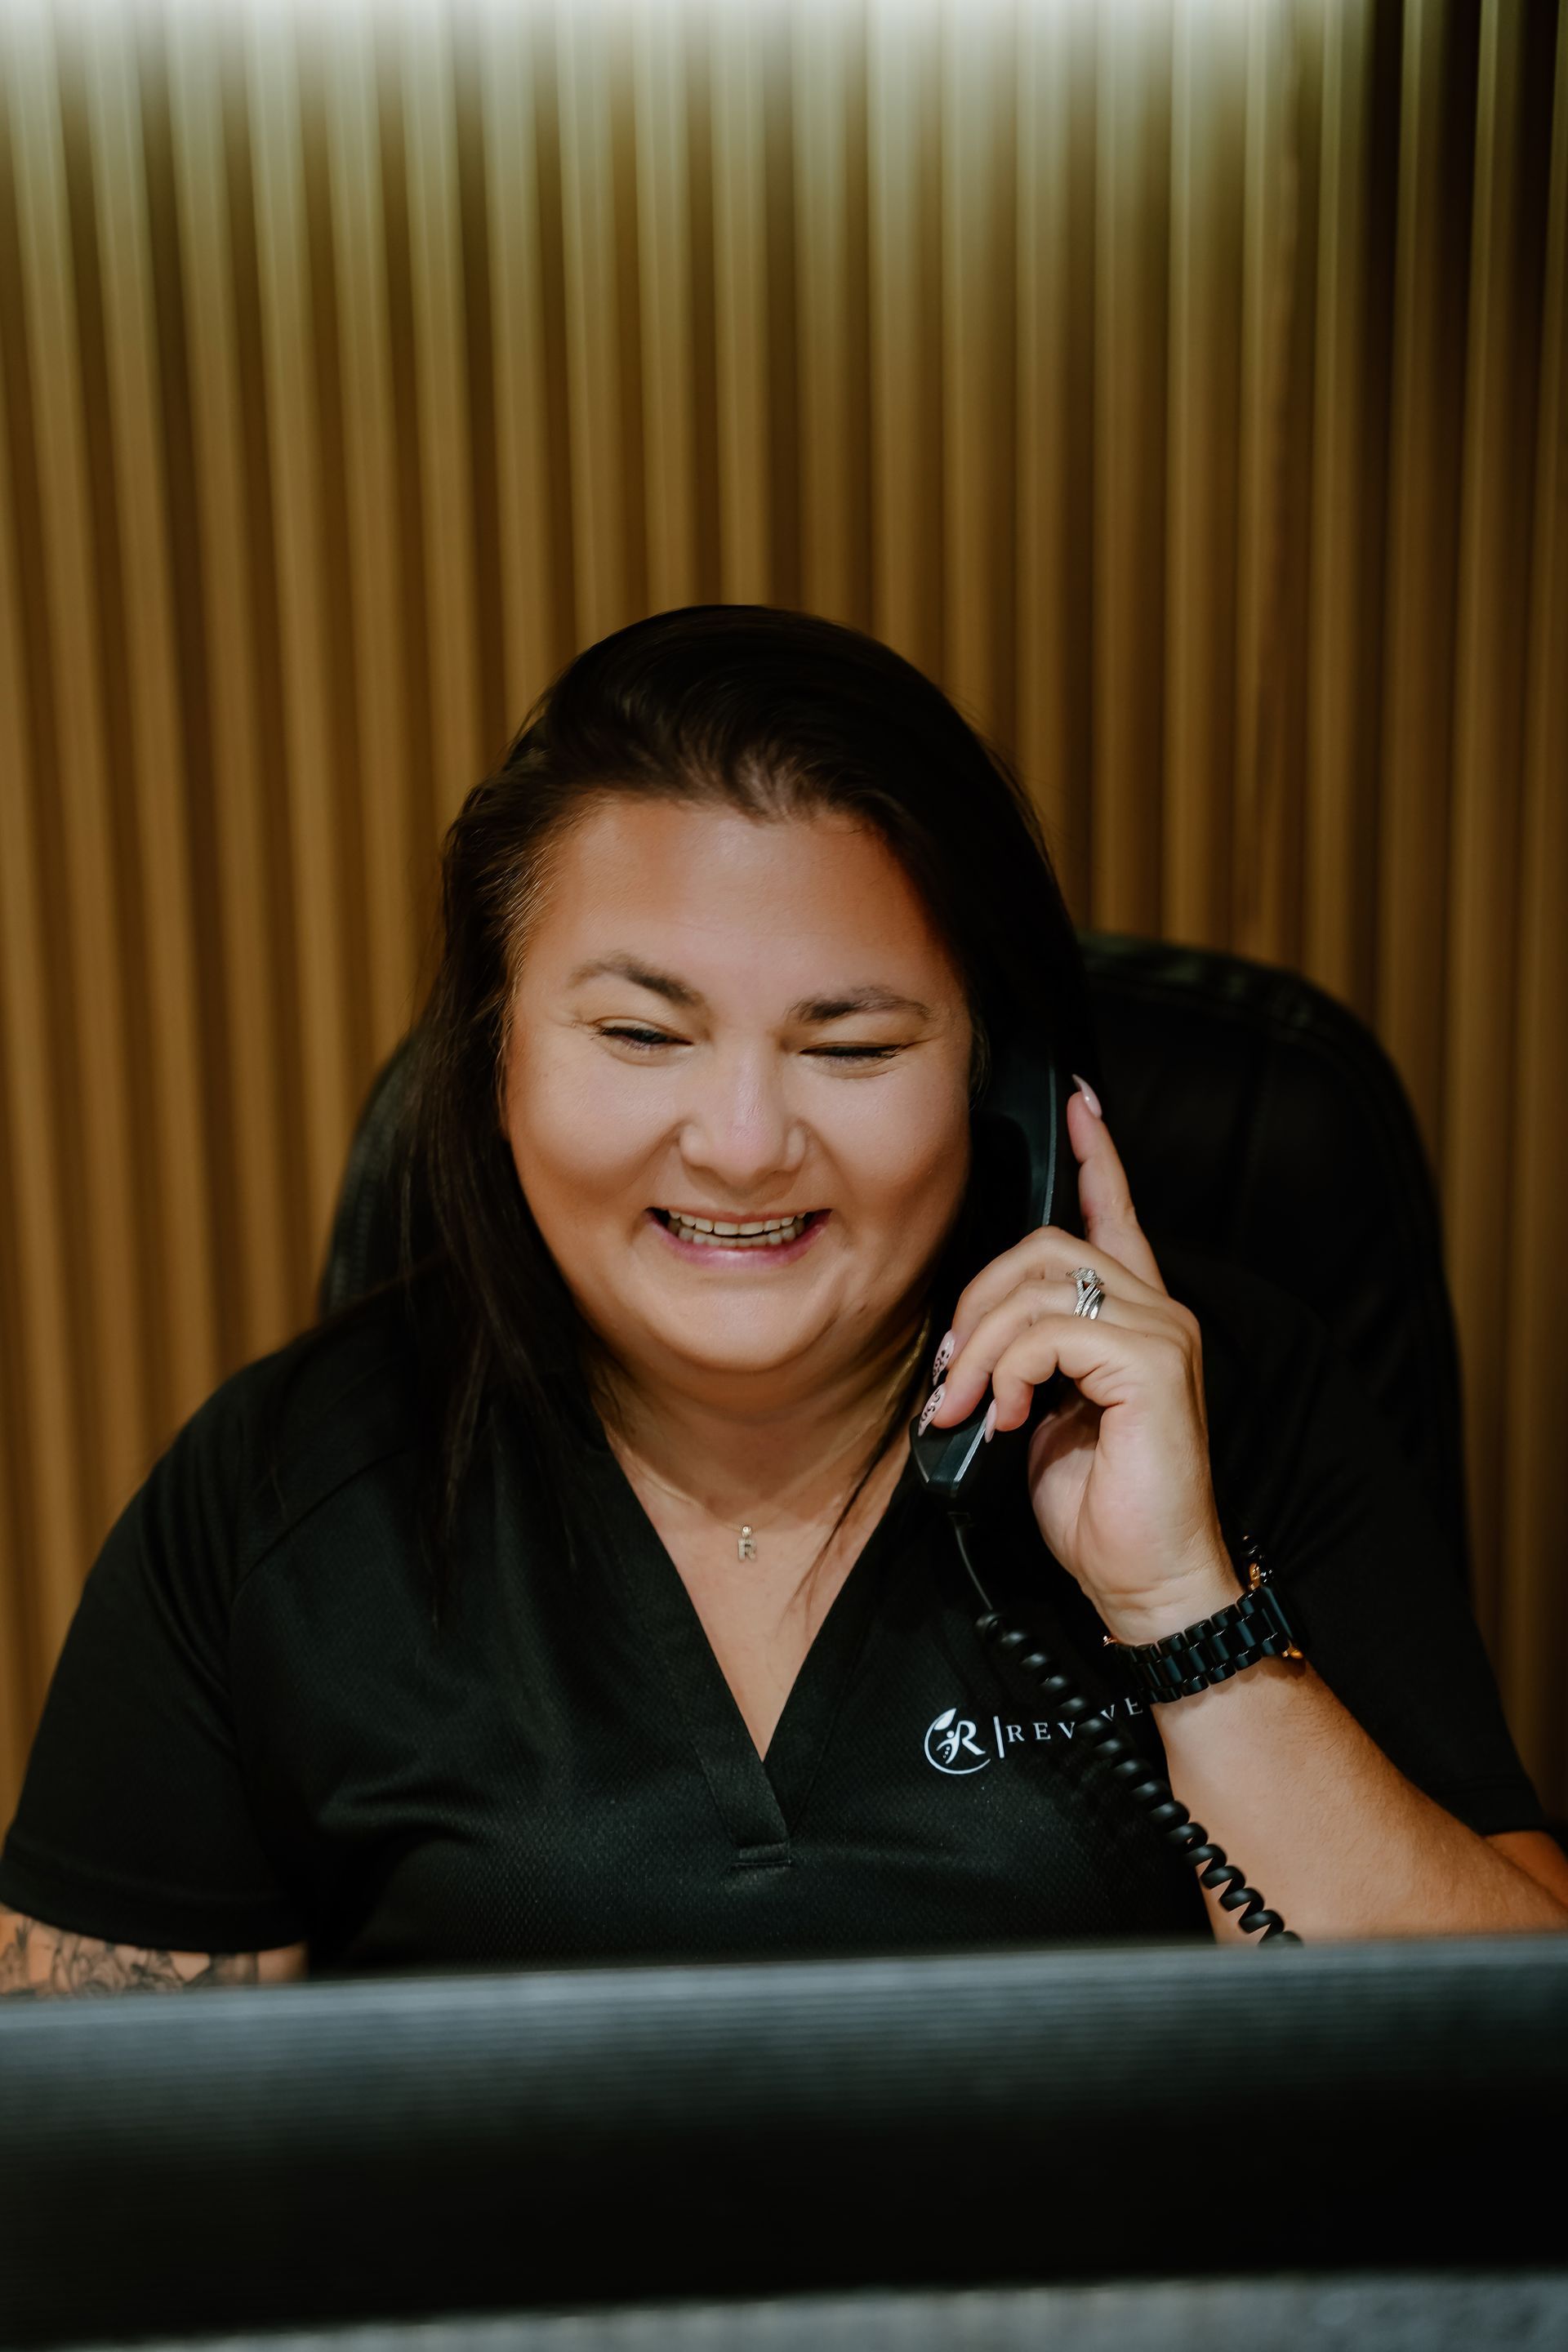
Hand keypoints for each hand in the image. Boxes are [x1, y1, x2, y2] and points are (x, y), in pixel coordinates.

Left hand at [920, 1079, 1237, 1643]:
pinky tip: (1003, 1417)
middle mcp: (1156, 1312)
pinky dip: (1006, 1370)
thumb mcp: (1038, 1418)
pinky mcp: (1152, 1365)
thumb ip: (1021, 1361)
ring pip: (1040, 1283)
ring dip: (980, 1346)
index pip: (1115, 1214)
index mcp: (1133, 1319)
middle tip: (951, 1377)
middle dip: (976, 1301)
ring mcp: (1160, 1333)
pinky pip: (1051, 1329)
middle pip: (1046, 1244)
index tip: (1078, 1104)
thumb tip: (970, 1341)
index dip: (1096, 1157)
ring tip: (968, 1407)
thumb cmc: (1095, 1510)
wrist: (1143, 1582)